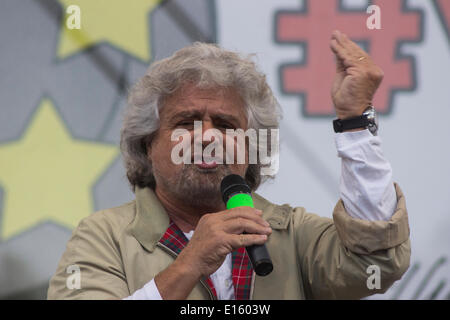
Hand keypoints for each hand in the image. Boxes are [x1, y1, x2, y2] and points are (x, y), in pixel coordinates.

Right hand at [154, 207, 270, 298]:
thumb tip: (242, 231)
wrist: (190, 264)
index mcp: (210, 218)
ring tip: (266, 231)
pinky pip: (242, 239)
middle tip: (265, 223)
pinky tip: (261, 239)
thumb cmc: (200, 253)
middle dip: (256, 218)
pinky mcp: (221, 241)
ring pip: (242, 224)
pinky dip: (254, 239)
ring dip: (257, 227)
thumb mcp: (210, 235)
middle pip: (240, 215)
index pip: (233, 210)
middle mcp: (213, 221)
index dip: (248, 211)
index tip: (258, 213)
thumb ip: (223, 230)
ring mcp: (216, 230)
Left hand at [330, 30, 383, 118]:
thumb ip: (343, 65)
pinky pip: (347, 59)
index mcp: (372, 73)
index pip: (360, 57)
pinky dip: (339, 51)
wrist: (350, 113)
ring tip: (333, 36)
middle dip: (346, 43)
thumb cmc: (346, 100)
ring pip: (352, 54)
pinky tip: (332, 44)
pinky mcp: (361, 73)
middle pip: (358, 53)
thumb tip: (339, 51)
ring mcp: (369, 72)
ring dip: (341, 44)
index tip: (341, 39)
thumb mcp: (344, 78)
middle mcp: (373, 71)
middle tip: (336, 33)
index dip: (350, 47)